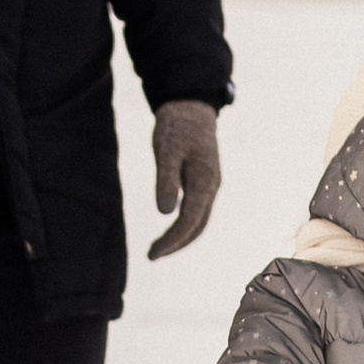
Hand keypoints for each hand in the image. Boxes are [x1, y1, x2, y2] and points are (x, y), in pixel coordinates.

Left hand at [147, 99, 221, 259]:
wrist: (191, 108)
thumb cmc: (177, 127)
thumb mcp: (167, 151)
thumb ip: (166, 180)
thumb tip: (165, 212)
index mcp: (205, 181)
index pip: (190, 221)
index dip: (172, 240)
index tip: (153, 254)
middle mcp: (211, 187)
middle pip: (197, 227)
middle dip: (176, 244)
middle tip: (151, 256)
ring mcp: (210, 185)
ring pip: (199, 221)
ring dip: (180, 238)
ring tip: (157, 249)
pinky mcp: (203, 182)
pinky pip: (197, 211)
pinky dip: (184, 226)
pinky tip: (169, 229)